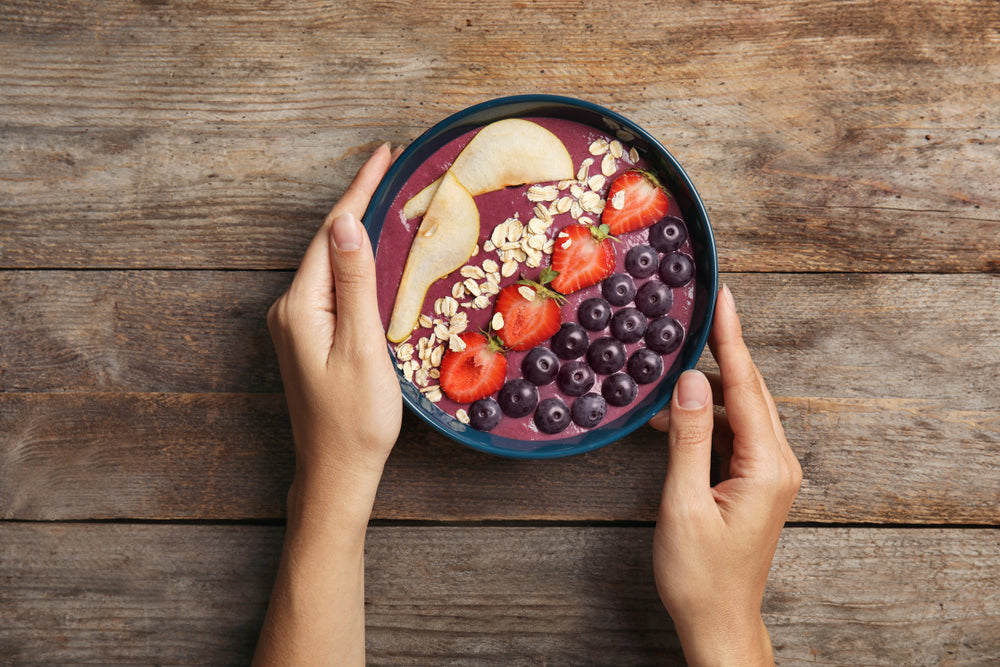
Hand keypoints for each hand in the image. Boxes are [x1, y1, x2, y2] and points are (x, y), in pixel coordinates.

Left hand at [267, 142, 401, 491]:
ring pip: (331, 261)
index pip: (333, 233)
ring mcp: (296, 322)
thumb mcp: (362, 347)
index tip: (384, 154)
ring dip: (357, 227)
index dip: (360, 190)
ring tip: (386, 196)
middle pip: (329, 241)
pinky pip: (332, 284)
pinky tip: (373, 251)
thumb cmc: (356, 418)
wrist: (336, 470)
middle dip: (359, 200)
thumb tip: (347, 224)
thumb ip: (355, 285)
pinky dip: (355, 261)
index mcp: (301, 306)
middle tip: (391, 165)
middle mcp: (290, 308)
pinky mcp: (308, 336)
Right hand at [648, 284, 801, 665]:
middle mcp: (779, 464)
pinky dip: (707, 419)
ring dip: (707, 390)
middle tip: (701, 312)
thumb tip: (687, 383)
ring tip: (670, 377)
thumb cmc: (699, 574)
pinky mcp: (758, 482)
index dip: (731, 340)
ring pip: (742, 410)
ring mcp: (771, 473)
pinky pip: (735, 434)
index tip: (724, 299)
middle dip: (723, 352)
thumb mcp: (683, 504)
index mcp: (767, 467)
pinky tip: (676, 419)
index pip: (746, 387)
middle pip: (750, 391)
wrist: (719, 620)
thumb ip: (688, 439)